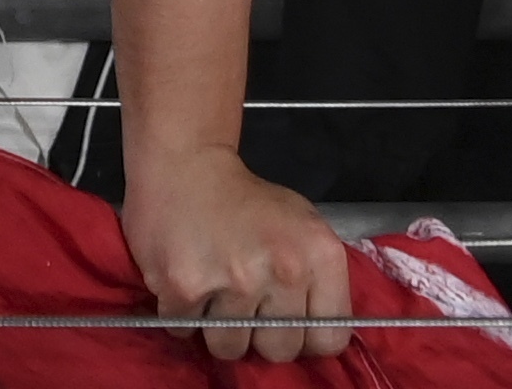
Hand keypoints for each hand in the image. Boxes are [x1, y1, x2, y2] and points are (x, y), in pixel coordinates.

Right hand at [122, 142, 352, 363]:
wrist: (184, 162)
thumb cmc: (248, 200)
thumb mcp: (302, 226)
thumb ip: (317, 282)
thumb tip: (314, 340)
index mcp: (320, 254)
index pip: (329, 340)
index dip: (306, 338)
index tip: (288, 324)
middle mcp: (284, 269)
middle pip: (279, 351)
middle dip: (260, 337)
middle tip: (245, 307)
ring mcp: (234, 281)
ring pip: (230, 349)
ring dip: (219, 329)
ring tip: (212, 295)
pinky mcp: (184, 287)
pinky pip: (186, 332)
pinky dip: (183, 316)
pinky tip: (186, 284)